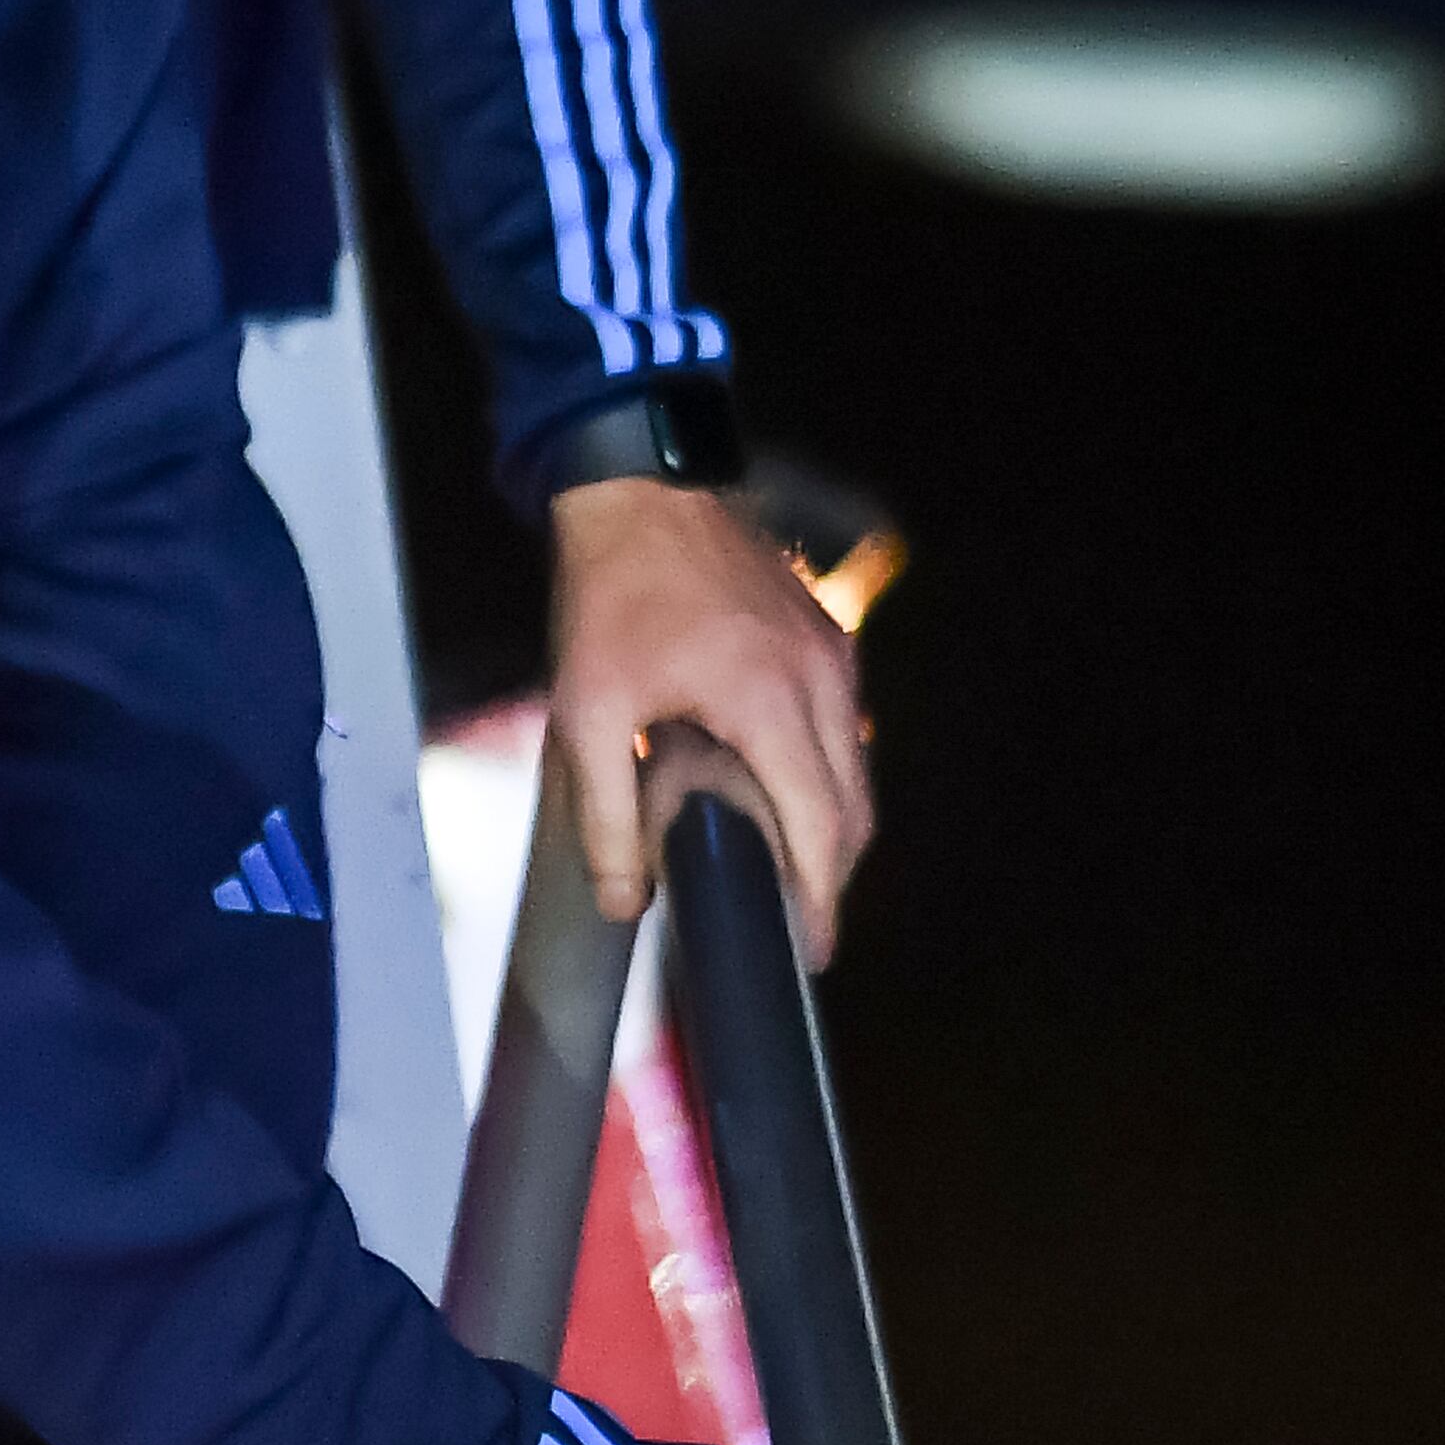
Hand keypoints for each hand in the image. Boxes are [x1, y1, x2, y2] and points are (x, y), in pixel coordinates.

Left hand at [548, 477, 871, 964]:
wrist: (637, 493)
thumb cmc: (610, 596)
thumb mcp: (588, 713)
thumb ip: (607, 816)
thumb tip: (626, 901)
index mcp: (771, 702)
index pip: (821, 826)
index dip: (822, 899)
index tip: (812, 952)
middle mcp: (821, 680)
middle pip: (854, 808)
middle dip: (830, 876)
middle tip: (796, 926)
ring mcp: (831, 654)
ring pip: (855, 769)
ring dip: (829, 826)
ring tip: (785, 872)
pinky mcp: (824, 635)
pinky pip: (842, 727)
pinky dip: (823, 774)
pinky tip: (777, 794)